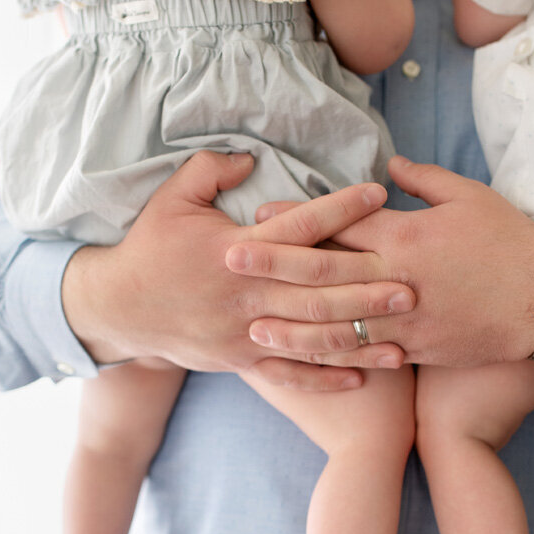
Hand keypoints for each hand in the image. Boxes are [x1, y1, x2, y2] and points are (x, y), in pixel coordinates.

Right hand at [61, 151, 414, 390]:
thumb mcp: (172, 198)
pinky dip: (327, 377)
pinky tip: (363, 376)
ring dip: (360, 337)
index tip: (378, 194)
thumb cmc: (150, 248)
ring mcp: (246, 333)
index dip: (339, 210)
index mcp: (234, 250)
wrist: (119, 310)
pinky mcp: (242, 361)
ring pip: (312, 338)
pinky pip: (291, 374)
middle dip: (367, 288)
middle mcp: (247, 295)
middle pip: (317, 292)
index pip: (297, 228)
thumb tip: (248, 156)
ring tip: (404, 336)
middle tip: (414, 283)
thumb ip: (209, 170)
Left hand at [230, 156, 533, 368]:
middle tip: (230, 261)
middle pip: (324, 271)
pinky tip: (307, 363)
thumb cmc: (511, 244)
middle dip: (274, 265)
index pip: (340, 223)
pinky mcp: (417, 349)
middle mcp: (397, 279)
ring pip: (337, 324)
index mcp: (407, 236)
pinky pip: (367, 356)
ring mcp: (405, 320)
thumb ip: (424, 180)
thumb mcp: (471, 198)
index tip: (260, 216)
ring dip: (292, 324)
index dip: (297, 219)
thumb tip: (388, 165)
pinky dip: (334, 359)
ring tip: (254, 325)